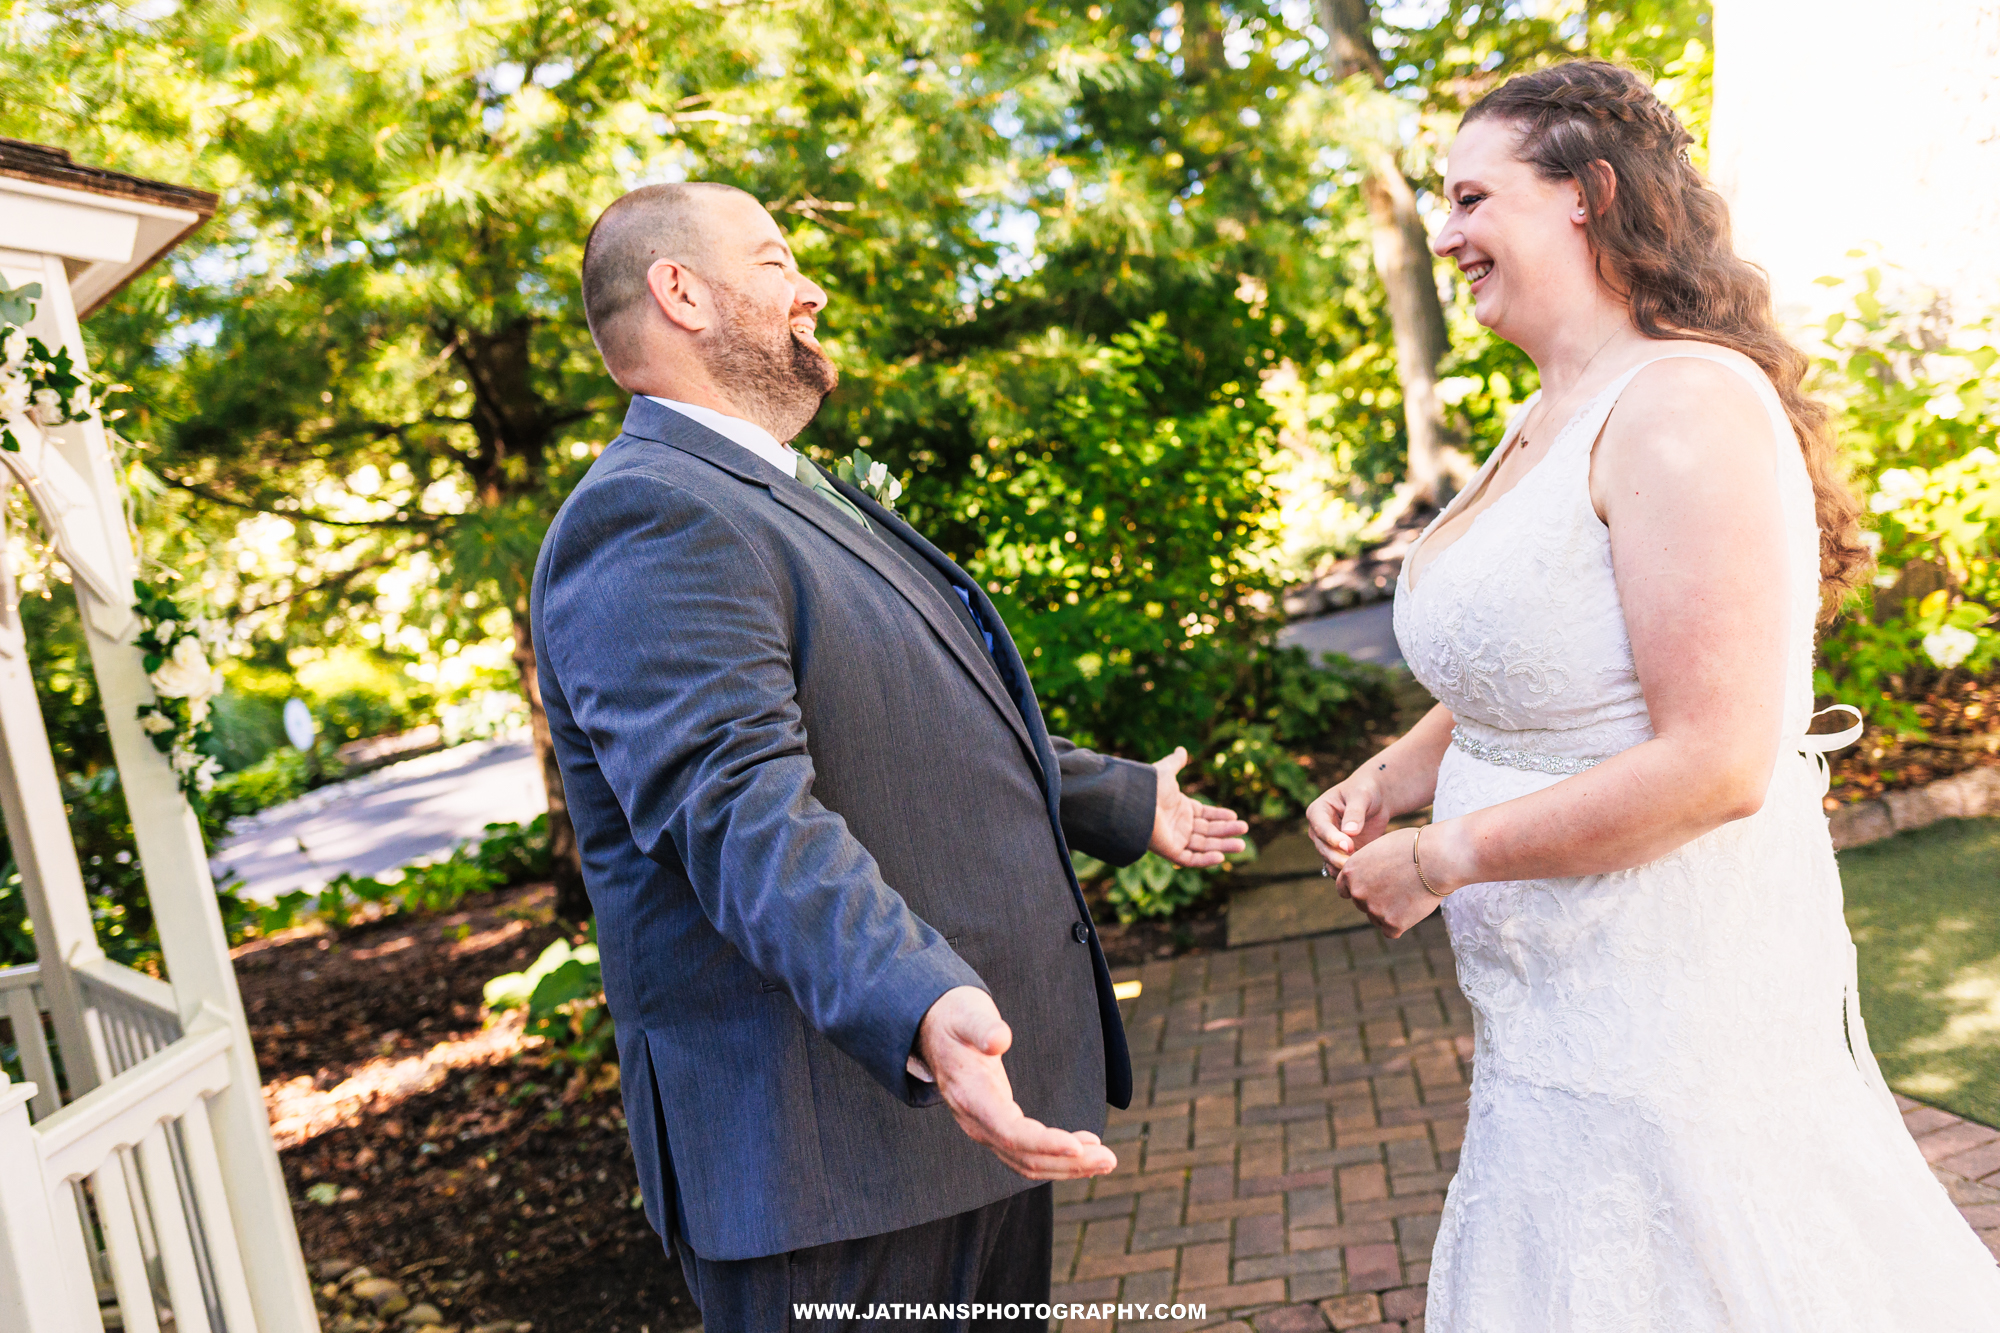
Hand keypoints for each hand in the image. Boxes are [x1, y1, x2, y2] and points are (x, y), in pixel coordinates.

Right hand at [912, 986, 1116, 1180]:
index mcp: (970, 1096)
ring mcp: (984, 1128)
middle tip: (1109, 1158)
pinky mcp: (995, 1126)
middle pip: (1023, 1157)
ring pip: (1026, 1162)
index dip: (1044, 1143)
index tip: (1078, 1145)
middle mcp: (975, 1121)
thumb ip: (983, 1027)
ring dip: (1067, 1167)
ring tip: (1105, 1160)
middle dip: (1068, 1162)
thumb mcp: (967, 1014)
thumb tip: (1000, 1039)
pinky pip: (1025, 1154)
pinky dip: (1055, 1158)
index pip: (1009, 1132)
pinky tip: (1083, 1149)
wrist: (932, 1028)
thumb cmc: (955, 1018)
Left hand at [1149, 746, 1247, 867]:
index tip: (1235, 816)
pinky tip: (1221, 856)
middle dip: (1226, 831)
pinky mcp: (1170, 852)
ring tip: (1242, 844)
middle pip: (1207, 831)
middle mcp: (1178, 825)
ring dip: (1223, 845)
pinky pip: (1190, 859)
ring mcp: (1174, 839)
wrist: (1133, 801)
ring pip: (1203, 846)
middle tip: (1245, 828)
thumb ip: (1176, 763)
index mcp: (1179, 809)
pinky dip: (1205, 860)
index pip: (1204, 815)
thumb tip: (1182, 749)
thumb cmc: (1148, 786)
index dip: (1220, 816)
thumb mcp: (1166, 772)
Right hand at [1305, 765, 1392, 870]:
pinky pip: (1339, 868)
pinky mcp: (1339, 854)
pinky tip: (1363, 871)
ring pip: (1329, 861)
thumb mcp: (1362, 796)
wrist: (1375, 800)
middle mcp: (1317, 830)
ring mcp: (1327, 844)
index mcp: (1317, 811)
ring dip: (1343, 867)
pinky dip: (1349, 872)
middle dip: (1337, 857)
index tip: (1349, 846)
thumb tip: (1350, 832)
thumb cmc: (1365, 791)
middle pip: (1322, 848)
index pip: (1320, 828)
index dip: (1333, 838)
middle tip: (1356, 860)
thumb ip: (1355, 812)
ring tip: (1362, 868)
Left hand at [1336, 826, 1445, 938]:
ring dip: (1389, 912)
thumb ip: (1368, 865)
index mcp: (1351, 871)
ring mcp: (1374, 909)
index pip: (1344, 889)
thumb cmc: (1414, 846)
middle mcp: (1357, 891)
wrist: (1437, 858)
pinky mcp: (1393, 924)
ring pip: (1377, 919)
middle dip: (1376, 900)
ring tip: (1410, 895)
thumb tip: (1367, 876)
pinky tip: (1413, 909)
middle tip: (1399, 889)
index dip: (1359, 889)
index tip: (1372, 888)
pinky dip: (1401, 924)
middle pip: (1361, 905)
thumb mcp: (1381, 848)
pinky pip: (1391, 931)